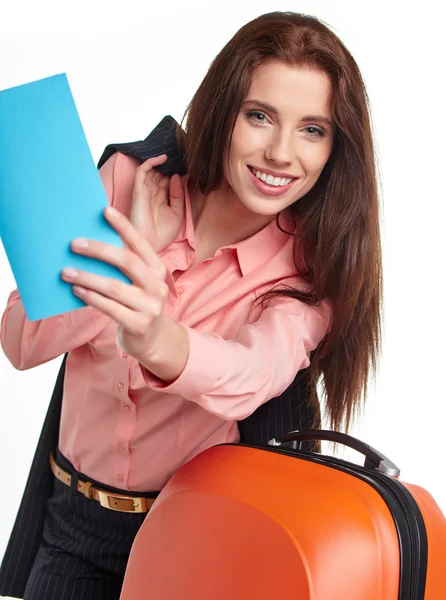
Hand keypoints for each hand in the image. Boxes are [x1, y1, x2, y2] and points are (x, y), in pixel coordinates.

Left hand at [61, 206, 168, 362]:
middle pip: (126, 261)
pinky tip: (76, 290)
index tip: (105, 211)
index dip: (124, 226)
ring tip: (66, 271)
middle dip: (98, 250)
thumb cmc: (137, 304)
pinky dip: (91, 297)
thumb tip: (91, 242)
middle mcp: (158, 286)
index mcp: (158, 270)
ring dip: (87, 277)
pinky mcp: (139, 325)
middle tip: (74, 244)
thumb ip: (124, 266)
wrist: (151, 340)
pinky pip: (110, 308)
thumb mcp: (138, 283)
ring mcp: (150, 307)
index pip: (140, 243)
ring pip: (114, 286)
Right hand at [131, 154, 184, 252]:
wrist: (151, 245)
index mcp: (162, 199)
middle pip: (160, 173)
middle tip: (181, 156)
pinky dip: (151, 162)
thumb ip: (178, 195)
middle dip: (170, 165)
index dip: (176, 172)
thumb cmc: (163, 233)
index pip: (168, 180)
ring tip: (173, 155)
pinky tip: (163, 158)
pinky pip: (142, 171)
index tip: (188, 165)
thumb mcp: (178, 213)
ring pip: (151, 169)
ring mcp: (145, 191)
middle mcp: (153, 193)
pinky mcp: (139, 190)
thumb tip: (177, 176)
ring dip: (161, 162)